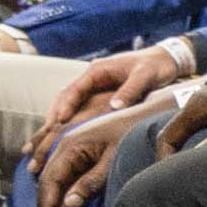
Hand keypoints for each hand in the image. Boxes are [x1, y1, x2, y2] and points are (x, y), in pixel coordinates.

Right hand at [30, 45, 185, 163]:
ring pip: (67, 107)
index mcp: (96, 71)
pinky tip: (61, 141)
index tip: (58, 123)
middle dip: (51, 120)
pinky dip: (68, 124)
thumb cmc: (155, 66)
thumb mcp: (145, 76)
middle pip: (62, 100)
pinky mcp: (98, 97)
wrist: (166, 60)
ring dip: (55, 124)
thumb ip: (130, 90)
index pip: (73, 90)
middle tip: (40, 140)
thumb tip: (114, 106)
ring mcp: (92, 88)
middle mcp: (90, 79)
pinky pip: (78, 111)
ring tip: (40, 146)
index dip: (64, 107)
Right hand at [34, 93, 176, 206]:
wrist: (149, 113)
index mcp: (69, 145)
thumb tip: (67, 205)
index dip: (48, 206)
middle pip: (50, 185)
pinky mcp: (82, 156)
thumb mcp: (113, 160)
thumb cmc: (133, 133)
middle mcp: (65, 147)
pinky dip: (72, 199)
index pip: (49, 180)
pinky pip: (69, 180)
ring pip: (59, 186)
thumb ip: (89, 182)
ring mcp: (72, 152)